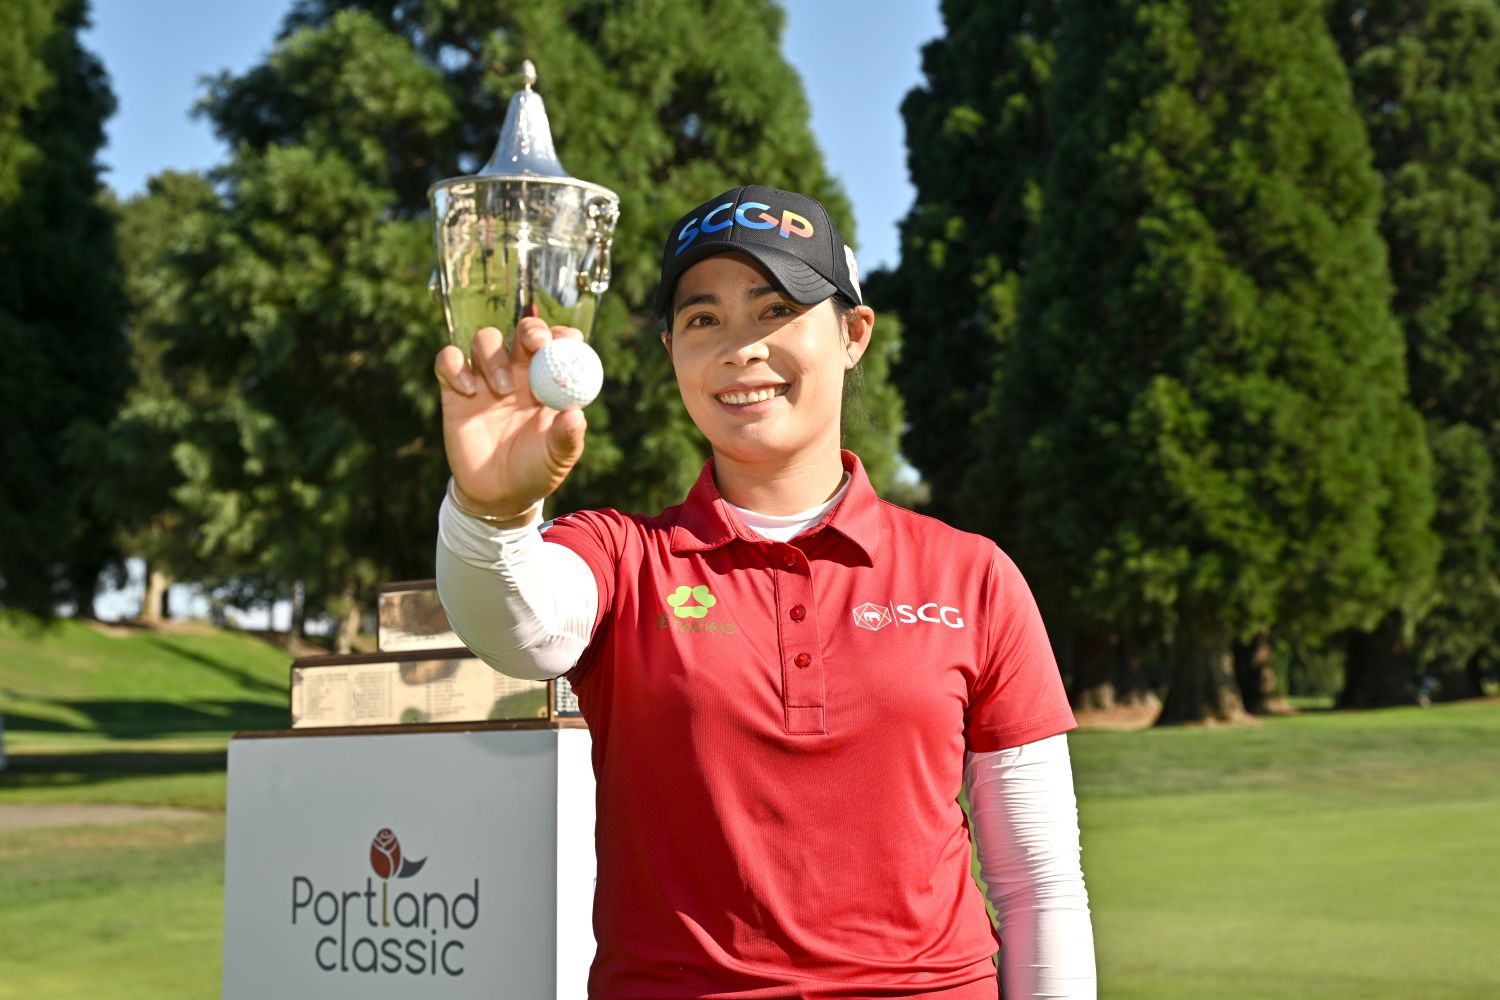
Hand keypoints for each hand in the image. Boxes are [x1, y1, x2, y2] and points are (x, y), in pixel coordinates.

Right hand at [434, 317, 587, 515]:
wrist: (498, 495)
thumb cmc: (535, 471)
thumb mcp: (557, 458)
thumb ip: (568, 437)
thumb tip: (576, 415)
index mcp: (549, 382)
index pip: (560, 344)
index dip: (564, 336)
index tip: (566, 343)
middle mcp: (520, 373)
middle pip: (524, 331)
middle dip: (530, 329)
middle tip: (535, 345)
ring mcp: (486, 378)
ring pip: (486, 339)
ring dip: (493, 356)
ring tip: (502, 391)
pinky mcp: (454, 389)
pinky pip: (448, 359)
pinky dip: (454, 365)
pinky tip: (467, 391)